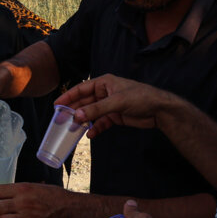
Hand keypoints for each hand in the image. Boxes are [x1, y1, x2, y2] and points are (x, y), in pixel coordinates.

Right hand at [56, 74, 178, 136]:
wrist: (159, 110)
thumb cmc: (141, 98)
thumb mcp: (117, 102)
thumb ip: (96, 110)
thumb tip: (77, 116)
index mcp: (104, 83)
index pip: (82, 89)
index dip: (69, 96)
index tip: (57, 104)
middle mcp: (105, 93)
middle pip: (85, 102)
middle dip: (74, 111)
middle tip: (61, 120)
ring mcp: (110, 105)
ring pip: (92, 113)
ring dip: (84, 121)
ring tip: (73, 129)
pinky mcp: (115, 116)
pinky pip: (101, 122)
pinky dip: (95, 128)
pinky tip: (90, 134)